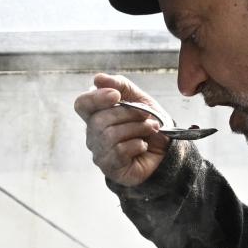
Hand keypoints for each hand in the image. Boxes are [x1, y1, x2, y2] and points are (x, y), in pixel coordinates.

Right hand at [73, 73, 173, 187]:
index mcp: (96, 115)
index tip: (116, 95)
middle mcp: (93, 135)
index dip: (96, 98)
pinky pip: (119, 152)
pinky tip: (143, 145)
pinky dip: (137, 145)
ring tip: (150, 129)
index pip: (82, 104)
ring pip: (110, 136)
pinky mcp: (110, 168)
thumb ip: (120, 85)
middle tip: (146, 116)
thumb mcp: (138, 98)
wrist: (166, 150)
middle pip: (99, 120)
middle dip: (128, 114)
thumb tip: (98, 79)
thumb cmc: (148, 124)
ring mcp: (100, 153)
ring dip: (137, 129)